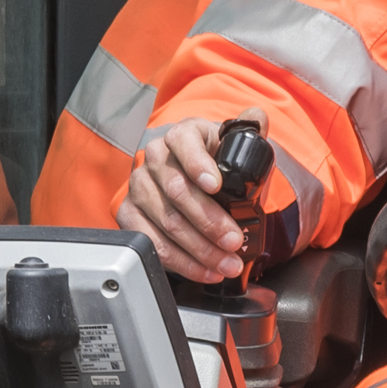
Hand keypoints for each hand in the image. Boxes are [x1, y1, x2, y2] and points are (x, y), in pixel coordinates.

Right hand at [120, 114, 263, 284]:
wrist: (193, 178)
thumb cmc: (215, 163)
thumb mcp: (234, 145)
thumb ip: (249, 130)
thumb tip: (257, 117)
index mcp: (182, 135)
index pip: (185, 143)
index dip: (198, 164)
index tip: (216, 185)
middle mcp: (154, 157)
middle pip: (177, 191)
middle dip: (209, 221)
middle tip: (234, 241)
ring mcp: (139, 187)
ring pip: (166, 222)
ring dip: (199, 249)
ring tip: (226, 263)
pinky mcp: (129, 214)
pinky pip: (151, 242)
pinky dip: (181, 262)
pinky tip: (205, 270)